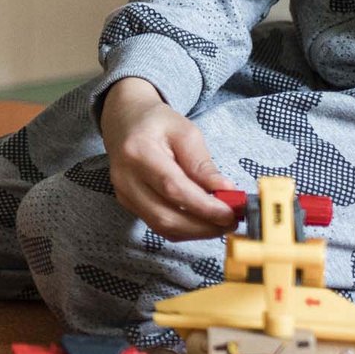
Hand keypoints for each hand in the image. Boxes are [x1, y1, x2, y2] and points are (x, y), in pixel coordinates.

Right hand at [99, 77, 236, 240]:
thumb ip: (203, 164)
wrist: (125, 122)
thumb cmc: (156, 123)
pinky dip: (184, 228)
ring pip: (162, 227)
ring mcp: (124, 193)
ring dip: (196, 231)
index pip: (172, 188)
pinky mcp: (128, 203)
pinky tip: (202, 220)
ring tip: (219, 222)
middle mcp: (125, 177)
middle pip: (165, 216)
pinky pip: (158, 225)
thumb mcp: (185, 132)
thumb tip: (225, 191)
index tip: (230, 213)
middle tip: (230, 221)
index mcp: (138, 152)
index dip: (203, 206)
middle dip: (203, 226)